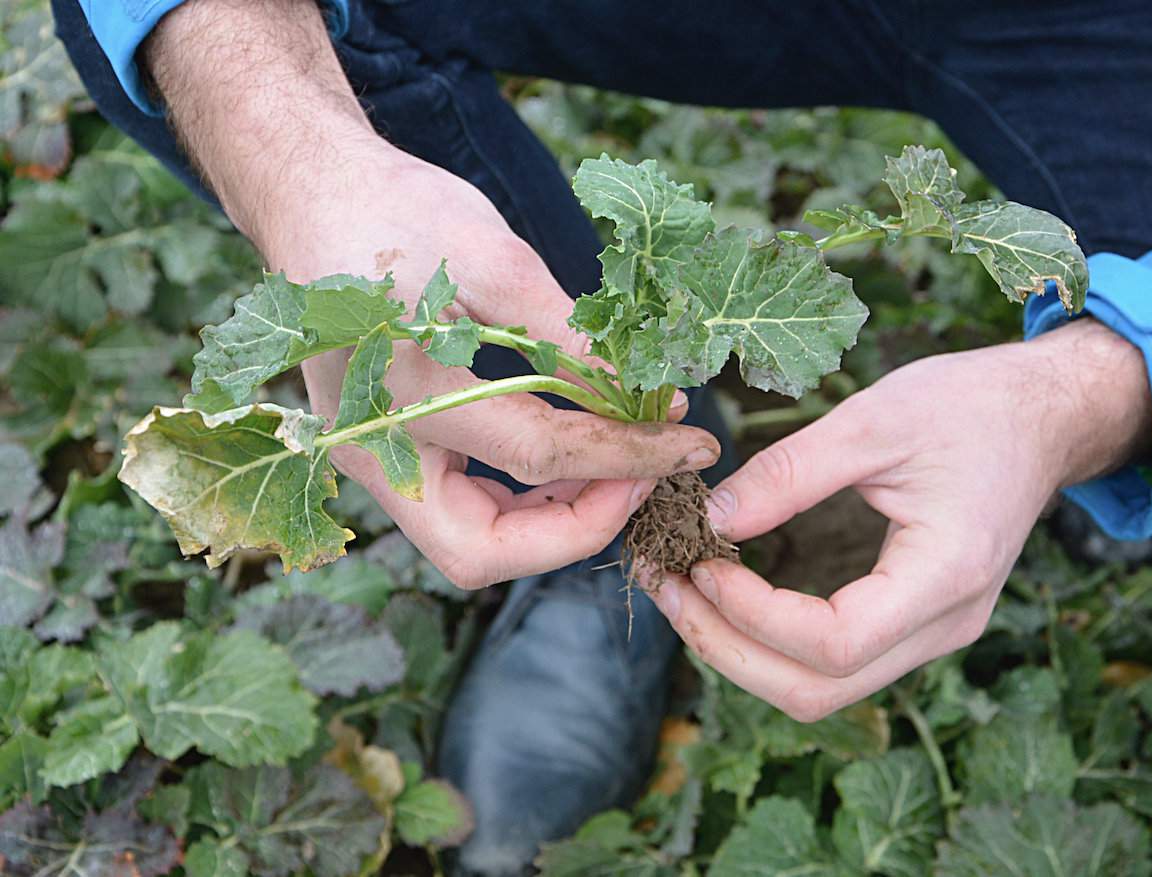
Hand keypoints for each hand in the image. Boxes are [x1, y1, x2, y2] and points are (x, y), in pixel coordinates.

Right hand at [271, 144, 719, 586]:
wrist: (314, 197)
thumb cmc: (393, 212)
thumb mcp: (495, 259)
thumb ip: (569, 340)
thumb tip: (644, 399)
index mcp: (400, 394)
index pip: (538, 457)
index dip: (628, 457)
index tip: (691, 446)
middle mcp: (373, 450)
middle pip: (481, 552)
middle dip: (577, 528)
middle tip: (642, 478)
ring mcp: (371, 461)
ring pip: (470, 543)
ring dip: (552, 522)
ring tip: (617, 466)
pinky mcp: (384, 454)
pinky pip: (459, 510)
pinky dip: (521, 501)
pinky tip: (569, 459)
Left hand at [646, 320, 1151, 720]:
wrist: (1040, 417)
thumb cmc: (970, 406)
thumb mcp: (874, 419)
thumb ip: (791, 472)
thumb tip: (710, 519)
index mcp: (948, 575)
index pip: (835, 641)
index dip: (754, 614)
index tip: (700, 560)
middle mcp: (945, 625)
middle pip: (818, 689)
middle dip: (727, 648)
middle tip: (665, 585)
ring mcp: (932, 633)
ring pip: (819, 687)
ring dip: (739, 650)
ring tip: (680, 588)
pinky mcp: (913, 622)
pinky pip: (831, 660)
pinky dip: (768, 639)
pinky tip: (725, 592)